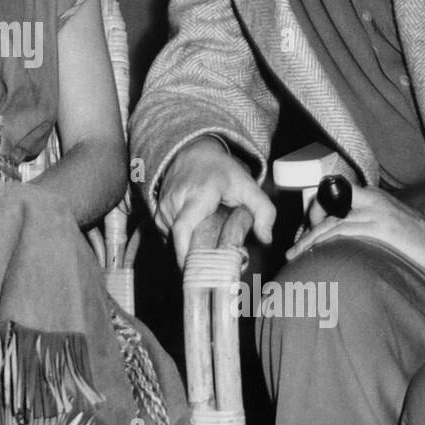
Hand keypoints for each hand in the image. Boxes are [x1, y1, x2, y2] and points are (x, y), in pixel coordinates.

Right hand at [156, 137, 275, 268]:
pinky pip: (169, 237)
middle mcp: (175, 202)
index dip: (184, 253)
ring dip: (189, 250)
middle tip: (213, 272)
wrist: (193, 152)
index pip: (183, 228)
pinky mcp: (158, 215)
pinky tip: (196, 238)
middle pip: (179, 241)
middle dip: (194, 260)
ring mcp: (163, 208)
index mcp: (197, 195)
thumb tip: (266, 239)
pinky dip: (182, 243)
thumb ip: (264, 210)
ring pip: (174, 242)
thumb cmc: (221, 170)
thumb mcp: (248, 185)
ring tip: (208, 249)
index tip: (194, 272)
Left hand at [286, 180, 424, 278]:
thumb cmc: (421, 243)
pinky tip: (313, 252)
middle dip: (309, 222)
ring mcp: (376, 213)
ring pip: (330, 221)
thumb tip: (345, 236)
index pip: (336, 192)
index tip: (309, 225)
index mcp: (375, 196)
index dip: (318, 207)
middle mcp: (373, 200)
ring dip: (308, 239)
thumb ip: (370, 223)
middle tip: (297, 244)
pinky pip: (342, 232)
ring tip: (294, 254)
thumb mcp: (393, 223)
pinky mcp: (379, 228)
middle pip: (328, 202)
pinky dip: (323, 242)